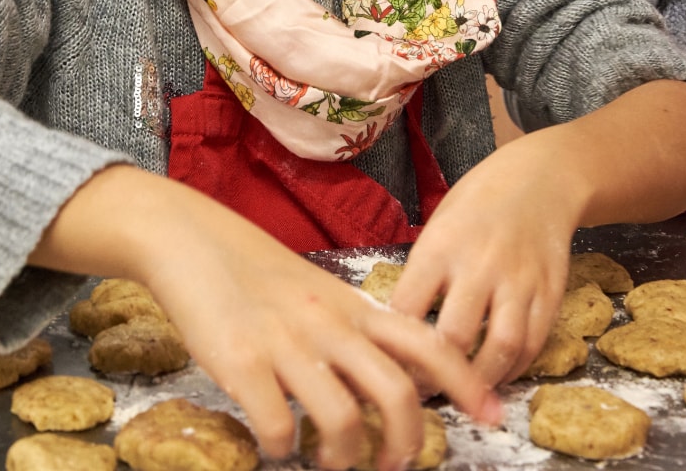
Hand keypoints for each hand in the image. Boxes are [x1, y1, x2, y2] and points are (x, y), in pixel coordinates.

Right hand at [31, 165, 502, 470]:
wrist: (191, 239)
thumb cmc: (253, 268)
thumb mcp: (316, 290)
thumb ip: (351, 328)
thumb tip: (387, 379)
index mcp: (350, 306)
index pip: (427, 342)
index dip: (467, 382)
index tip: (494, 415)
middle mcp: (328, 324)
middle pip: (397, 393)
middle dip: (407, 445)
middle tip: (393, 465)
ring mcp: (286, 343)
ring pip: (344, 420)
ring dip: (344, 457)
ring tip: (329, 460)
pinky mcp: (241, 362)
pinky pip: (278, 430)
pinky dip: (282, 450)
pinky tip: (274, 441)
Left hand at [389, 138, 580, 386]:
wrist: (539, 180)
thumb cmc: (476, 202)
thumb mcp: (437, 224)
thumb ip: (423, 272)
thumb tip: (397, 325)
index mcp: (440, 246)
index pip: (408, 307)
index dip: (395, 345)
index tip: (387, 364)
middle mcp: (480, 264)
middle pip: (455, 335)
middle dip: (434, 372)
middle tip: (421, 391)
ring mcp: (519, 281)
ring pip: (500, 348)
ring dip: (479, 380)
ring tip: (460, 392)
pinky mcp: (551, 294)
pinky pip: (533, 345)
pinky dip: (513, 368)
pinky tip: (496, 374)